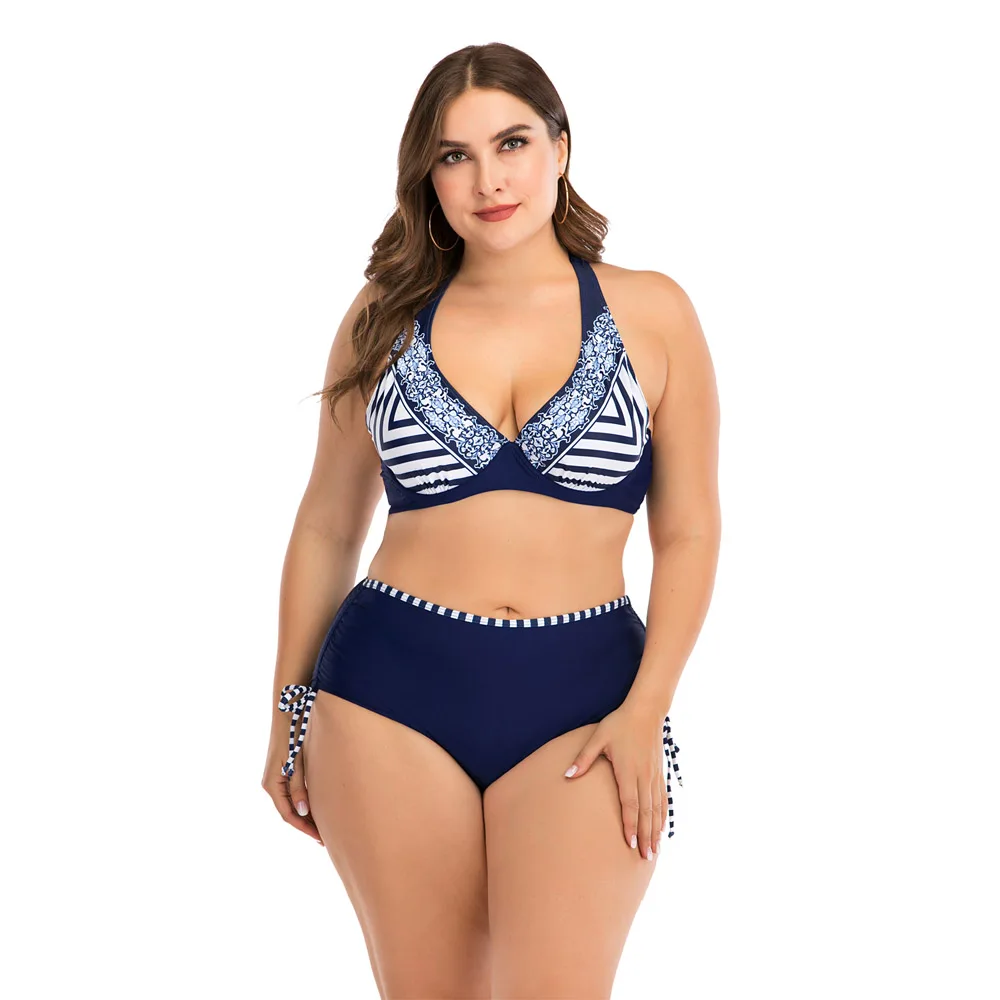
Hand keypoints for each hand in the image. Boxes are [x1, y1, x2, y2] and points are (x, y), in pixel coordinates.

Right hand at [261, 729, 324, 845]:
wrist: (288, 712)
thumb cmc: (293, 735)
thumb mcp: (296, 763)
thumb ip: (299, 787)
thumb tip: (303, 812)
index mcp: (271, 784)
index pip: (288, 814)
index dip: (304, 827)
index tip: (319, 837)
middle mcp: (271, 784)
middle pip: (289, 811)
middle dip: (306, 825)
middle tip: (324, 838)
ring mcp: (276, 778)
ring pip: (291, 803)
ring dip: (305, 815)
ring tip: (322, 827)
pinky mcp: (283, 771)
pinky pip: (292, 793)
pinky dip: (303, 803)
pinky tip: (315, 807)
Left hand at [562, 702, 668, 859]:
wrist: (646, 711)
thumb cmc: (619, 724)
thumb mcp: (598, 738)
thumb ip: (583, 758)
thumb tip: (567, 775)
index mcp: (627, 770)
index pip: (630, 804)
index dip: (630, 825)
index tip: (630, 844)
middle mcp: (643, 776)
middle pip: (646, 812)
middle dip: (645, 836)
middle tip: (645, 858)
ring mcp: (653, 775)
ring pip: (656, 808)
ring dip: (656, 830)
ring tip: (655, 851)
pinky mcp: (659, 772)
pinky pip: (662, 799)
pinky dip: (663, 815)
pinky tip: (662, 828)